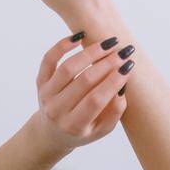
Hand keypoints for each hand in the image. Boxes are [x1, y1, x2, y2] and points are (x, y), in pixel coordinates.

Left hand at [33, 32, 134, 152]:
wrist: (51, 132)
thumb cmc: (82, 130)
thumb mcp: (101, 130)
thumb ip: (114, 113)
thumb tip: (121, 87)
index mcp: (74, 126)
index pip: (96, 100)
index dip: (113, 82)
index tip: (128, 67)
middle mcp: (57, 110)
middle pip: (84, 81)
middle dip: (107, 64)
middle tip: (123, 52)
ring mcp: (46, 95)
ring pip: (68, 68)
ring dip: (90, 52)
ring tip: (109, 44)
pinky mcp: (40, 81)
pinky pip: (49, 59)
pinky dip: (63, 45)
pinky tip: (80, 36)